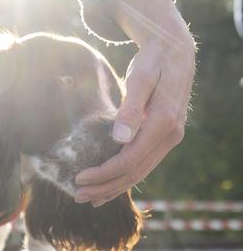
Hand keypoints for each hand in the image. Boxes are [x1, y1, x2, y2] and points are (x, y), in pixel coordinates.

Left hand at [74, 0, 195, 206]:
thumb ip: (130, 108)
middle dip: (105, 186)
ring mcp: (169, 139)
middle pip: (134, 172)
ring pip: (140, 173)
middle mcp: (170, 136)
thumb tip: (120, 139)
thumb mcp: (140, 78)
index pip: (130, 160)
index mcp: (164, 123)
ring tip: (88, 198)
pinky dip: (124, 178)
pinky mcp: (163, 138)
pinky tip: (107, 188)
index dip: (103, 173)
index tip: (78, 178)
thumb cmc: (152, 61)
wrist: (174, 52)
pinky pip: (143, 165)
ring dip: (113, 187)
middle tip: (76, 195)